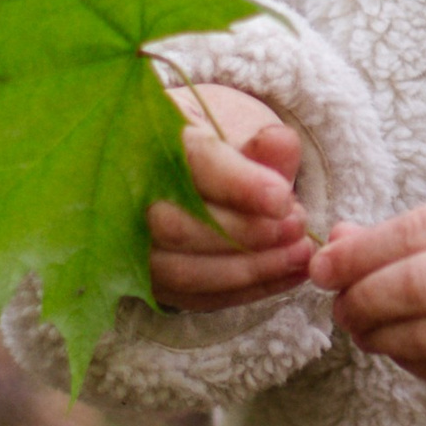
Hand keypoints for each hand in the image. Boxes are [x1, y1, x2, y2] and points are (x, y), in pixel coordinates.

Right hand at [148, 84, 311, 311]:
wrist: (180, 168)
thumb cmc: (213, 145)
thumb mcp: (238, 128)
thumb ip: (261, 142)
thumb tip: (279, 143)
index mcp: (148, 138)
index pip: (190, 164)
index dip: (238, 184)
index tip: (283, 200)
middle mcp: (126, 195)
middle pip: (179, 227)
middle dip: (246, 233)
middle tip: (297, 226)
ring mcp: (128, 246)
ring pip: (184, 272)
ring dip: (250, 269)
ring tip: (299, 254)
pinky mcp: (147, 281)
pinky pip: (195, 297)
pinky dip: (246, 291)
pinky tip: (287, 275)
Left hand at [309, 190, 425, 408]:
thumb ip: (408, 231)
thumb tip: (335, 242)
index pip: (413, 233)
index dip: (359, 253)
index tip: (323, 266)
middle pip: (415, 285)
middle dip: (363, 297)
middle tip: (341, 304)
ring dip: (381, 335)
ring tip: (363, 329)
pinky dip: (415, 363)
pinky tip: (401, 350)